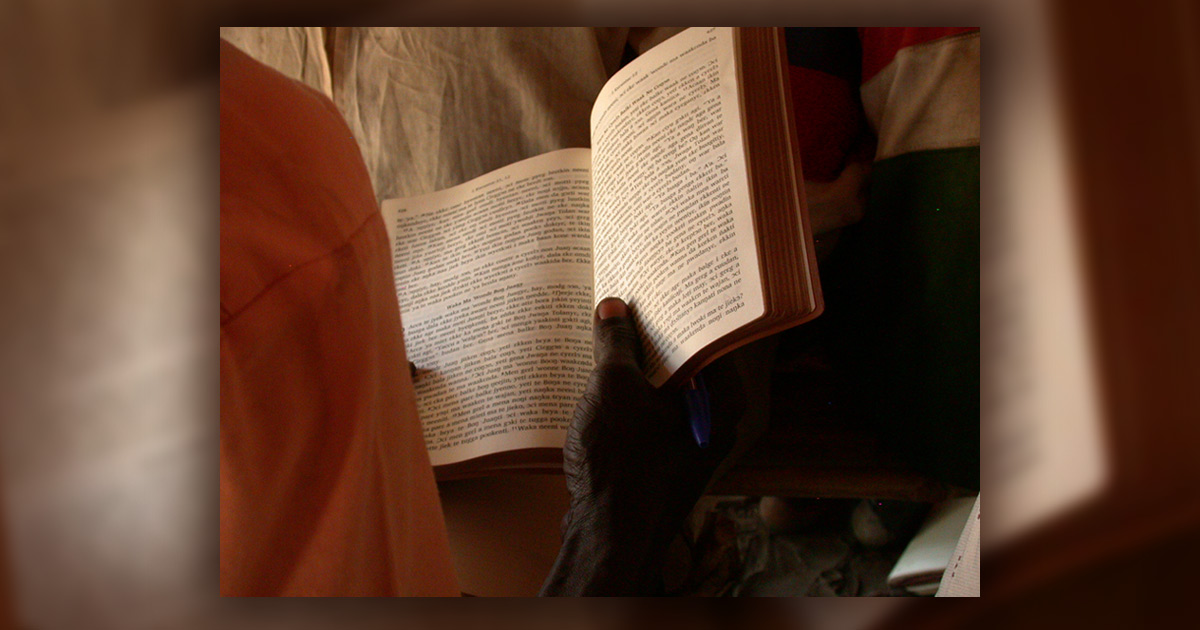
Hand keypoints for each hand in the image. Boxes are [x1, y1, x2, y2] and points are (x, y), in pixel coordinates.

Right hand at [541, 297, 743, 594]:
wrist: (608, 537)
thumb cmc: (622, 463)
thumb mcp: (612, 388)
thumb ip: (615, 344)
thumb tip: (613, 308)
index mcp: (722, 399)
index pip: (710, 336)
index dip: (682, 306)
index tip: (658, 282)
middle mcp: (715, 422)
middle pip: (687, 363)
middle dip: (653, 335)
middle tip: (625, 301)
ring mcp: (690, 445)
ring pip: (665, 392)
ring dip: (636, 367)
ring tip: (606, 334)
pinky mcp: (663, 464)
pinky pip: (649, 418)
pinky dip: (630, 399)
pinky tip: (599, 382)